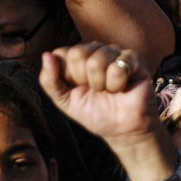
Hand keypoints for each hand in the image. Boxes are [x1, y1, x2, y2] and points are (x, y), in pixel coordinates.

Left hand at [38, 43, 158, 148]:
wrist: (123, 130)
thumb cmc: (94, 113)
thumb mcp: (64, 101)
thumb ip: (49, 80)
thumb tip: (46, 55)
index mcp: (76, 57)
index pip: (61, 54)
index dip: (69, 77)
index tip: (78, 88)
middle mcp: (94, 50)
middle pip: (78, 54)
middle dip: (85, 80)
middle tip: (96, 90)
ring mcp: (115, 51)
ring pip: (97, 61)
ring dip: (102, 85)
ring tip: (109, 91)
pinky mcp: (134, 59)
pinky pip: (118, 67)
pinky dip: (118, 84)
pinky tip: (123, 88)